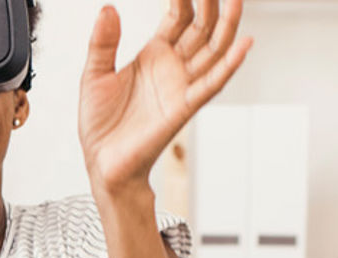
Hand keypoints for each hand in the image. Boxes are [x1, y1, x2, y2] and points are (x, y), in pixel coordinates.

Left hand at [78, 0, 251, 192]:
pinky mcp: (183, 108)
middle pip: (202, 28)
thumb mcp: (94, 74)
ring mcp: (182, 86)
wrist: (102, 162)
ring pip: (213, 50)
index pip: (179, 17)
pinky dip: (229, 65)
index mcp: (155, 54)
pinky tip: (243, 45)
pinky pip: (211, 84)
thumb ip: (103, 42)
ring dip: (227, 26)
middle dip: (211, 4)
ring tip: (236, 0)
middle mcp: (174, 67)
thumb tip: (108, 8)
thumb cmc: (101, 122)